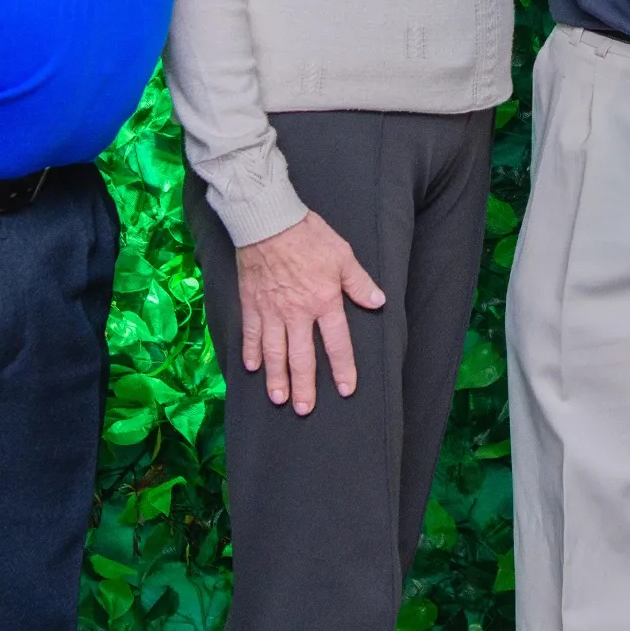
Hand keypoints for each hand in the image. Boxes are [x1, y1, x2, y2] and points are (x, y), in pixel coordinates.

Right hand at [235, 211, 384, 414]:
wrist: (269, 221)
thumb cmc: (309, 235)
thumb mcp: (343, 255)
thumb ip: (359, 283)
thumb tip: (379, 303)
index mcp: (324, 301)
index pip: (337, 343)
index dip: (343, 368)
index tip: (346, 389)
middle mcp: (297, 313)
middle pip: (302, 357)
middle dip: (304, 386)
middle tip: (304, 409)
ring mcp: (271, 311)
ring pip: (274, 352)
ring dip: (276, 378)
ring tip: (278, 398)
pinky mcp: (251, 304)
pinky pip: (250, 334)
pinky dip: (250, 352)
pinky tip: (251, 368)